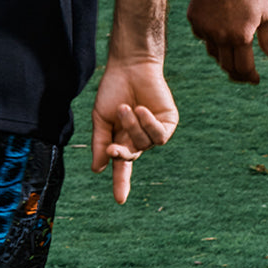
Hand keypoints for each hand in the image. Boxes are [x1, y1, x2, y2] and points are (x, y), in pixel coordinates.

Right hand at [90, 57, 177, 203]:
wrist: (130, 66)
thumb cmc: (113, 90)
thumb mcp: (102, 118)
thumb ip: (101, 142)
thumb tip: (98, 169)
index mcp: (122, 139)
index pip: (122, 166)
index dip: (121, 183)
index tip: (120, 200)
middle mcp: (139, 138)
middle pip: (132, 157)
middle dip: (122, 153)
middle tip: (113, 147)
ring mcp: (155, 130)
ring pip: (146, 144)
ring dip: (134, 129)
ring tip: (127, 109)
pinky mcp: (169, 122)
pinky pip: (161, 135)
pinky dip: (149, 124)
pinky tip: (142, 110)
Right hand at [187, 0, 267, 83]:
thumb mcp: (266, 12)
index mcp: (241, 36)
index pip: (244, 68)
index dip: (250, 77)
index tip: (254, 79)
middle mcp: (220, 36)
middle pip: (227, 65)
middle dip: (237, 72)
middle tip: (244, 73)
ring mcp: (204, 28)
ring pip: (213, 52)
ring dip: (224, 55)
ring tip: (233, 49)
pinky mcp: (194, 19)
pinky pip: (202, 36)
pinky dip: (211, 37)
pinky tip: (219, 27)